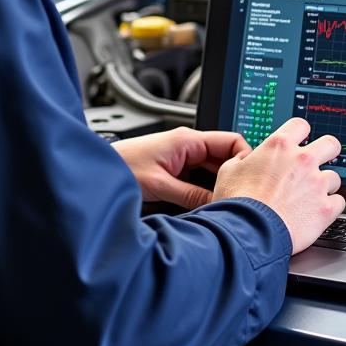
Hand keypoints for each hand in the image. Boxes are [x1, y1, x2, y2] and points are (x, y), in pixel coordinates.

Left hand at [113, 127, 250, 209]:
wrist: (97, 171)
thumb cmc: (121, 167)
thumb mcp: (159, 184)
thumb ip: (191, 195)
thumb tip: (218, 204)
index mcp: (188, 140)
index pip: (231, 141)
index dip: (245, 159)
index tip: (248, 180)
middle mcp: (188, 146)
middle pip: (224, 159)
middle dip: (233, 177)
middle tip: (239, 198)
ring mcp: (182, 159)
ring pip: (213, 172)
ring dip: (219, 186)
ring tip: (225, 204)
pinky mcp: (175, 171)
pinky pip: (200, 180)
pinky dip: (206, 192)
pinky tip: (208, 206)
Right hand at [211, 117, 344, 253]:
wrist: (249, 233)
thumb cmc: (238, 204)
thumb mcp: (229, 171)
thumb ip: (243, 160)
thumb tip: (246, 161)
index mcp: (279, 146)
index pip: (301, 125)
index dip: (300, 133)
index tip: (298, 141)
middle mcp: (302, 160)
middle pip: (331, 144)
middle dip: (326, 152)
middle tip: (317, 163)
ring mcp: (317, 184)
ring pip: (335, 177)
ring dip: (324, 186)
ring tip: (310, 198)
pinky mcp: (326, 208)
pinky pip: (339, 203)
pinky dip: (330, 208)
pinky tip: (316, 214)